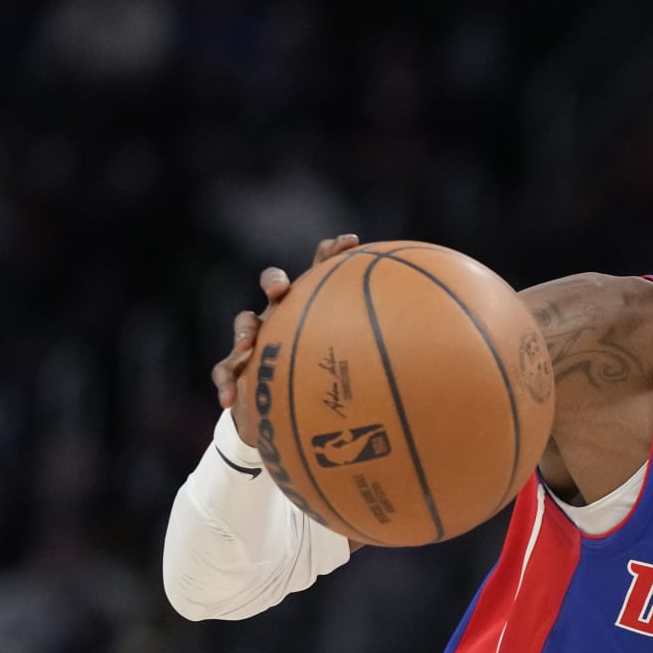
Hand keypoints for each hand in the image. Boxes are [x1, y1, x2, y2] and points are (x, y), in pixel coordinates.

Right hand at [213, 234, 360, 444]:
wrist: (282, 412)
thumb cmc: (321, 382)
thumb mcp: (350, 369)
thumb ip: (379, 355)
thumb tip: (428, 358)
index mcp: (309, 308)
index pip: (320, 272)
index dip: (332, 253)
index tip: (351, 241)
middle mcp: (281, 315)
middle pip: (274, 285)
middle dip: (275, 281)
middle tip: (281, 289)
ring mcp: (256, 339)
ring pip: (244, 323)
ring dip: (243, 331)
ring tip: (246, 346)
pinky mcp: (235, 367)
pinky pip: (223, 370)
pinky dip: (226, 382)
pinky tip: (229, 399)